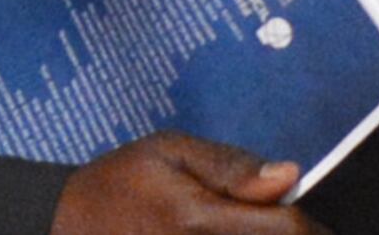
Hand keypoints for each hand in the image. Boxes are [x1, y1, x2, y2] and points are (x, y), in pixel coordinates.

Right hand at [48, 134, 305, 234]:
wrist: (74, 227)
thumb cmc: (123, 185)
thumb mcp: (169, 152)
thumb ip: (231, 166)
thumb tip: (291, 175)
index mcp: (198, 220)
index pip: (289, 229)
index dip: (305, 219)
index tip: (294, 208)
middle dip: (287, 234)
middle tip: (269, 221)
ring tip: (249, 226)